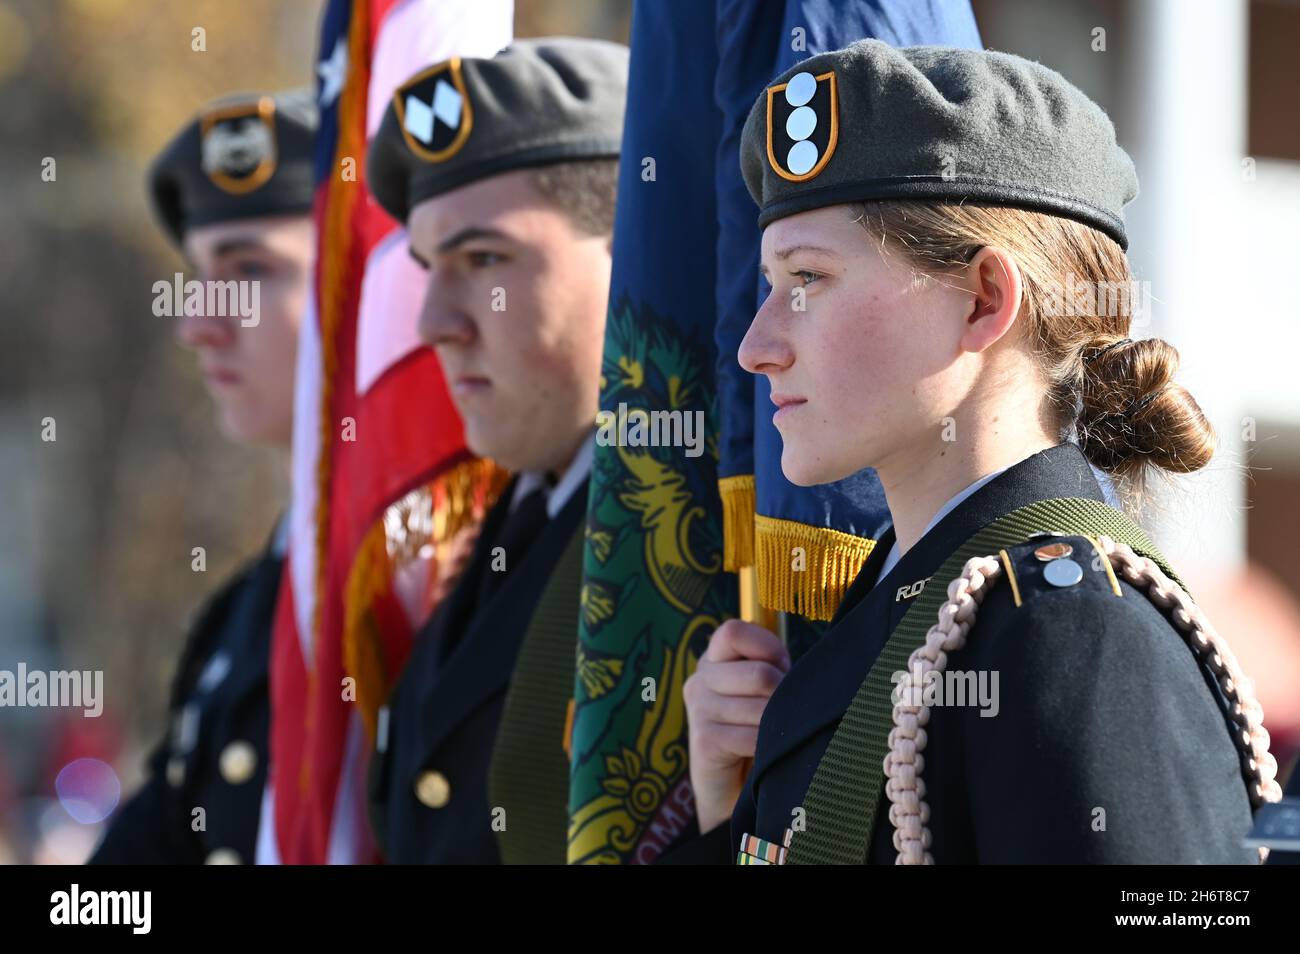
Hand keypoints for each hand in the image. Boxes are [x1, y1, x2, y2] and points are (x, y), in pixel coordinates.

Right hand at [685, 619, 789, 833]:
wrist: (731, 790)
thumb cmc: (755, 731)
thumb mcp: (762, 691)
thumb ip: (771, 668)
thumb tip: (800, 666)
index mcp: (713, 660)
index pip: (733, 631)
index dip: (767, 646)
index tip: (782, 667)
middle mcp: (700, 679)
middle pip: (758, 674)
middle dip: (784, 694)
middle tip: (785, 710)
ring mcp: (698, 709)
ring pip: (760, 708)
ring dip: (778, 723)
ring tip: (776, 733)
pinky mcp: (703, 740)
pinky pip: (751, 737)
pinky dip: (768, 746)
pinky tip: (765, 752)